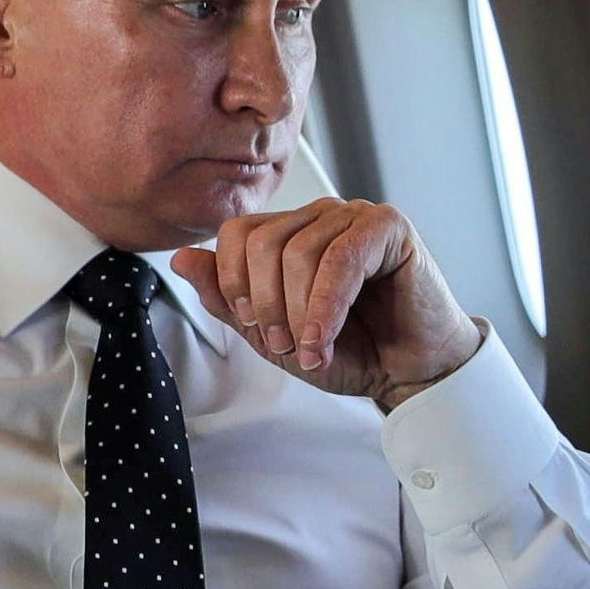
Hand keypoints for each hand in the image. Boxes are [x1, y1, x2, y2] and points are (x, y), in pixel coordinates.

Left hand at [171, 199, 481, 408]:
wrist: (409, 372)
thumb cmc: (351, 350)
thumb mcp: (274, 335)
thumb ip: (228, 300)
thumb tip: (180, 258)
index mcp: (289, 233)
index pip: (236, 233)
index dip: (234, 284)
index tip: (256, 328)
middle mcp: (319, 217)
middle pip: (262, 242)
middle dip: (267, 304)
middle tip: (285, 346)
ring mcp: (354, 216)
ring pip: (299, 251)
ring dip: (299, 313)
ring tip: (312, 350)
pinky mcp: (388, 227)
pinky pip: (342, 257)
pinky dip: (326, 305)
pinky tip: (326, 337)